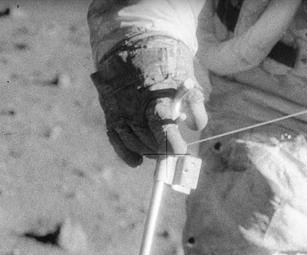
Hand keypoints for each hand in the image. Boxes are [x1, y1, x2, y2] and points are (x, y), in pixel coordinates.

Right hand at [92, 36, 207, 166]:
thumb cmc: (165, 62)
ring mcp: (120, 110)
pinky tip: (137, 161)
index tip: (180, 152)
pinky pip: (116, 140)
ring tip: (159, 146)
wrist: (134, 42)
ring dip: (149, 150)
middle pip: (149, 141)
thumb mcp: (186, 76)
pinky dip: (127, 154)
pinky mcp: (110, 112)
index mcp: (154, 96)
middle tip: (174, 149)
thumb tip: (195, 126)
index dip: (171, 143)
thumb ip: (194, 103)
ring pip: (135, 143)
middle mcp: (134, 106)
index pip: (162, 126)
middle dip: (163, 150)